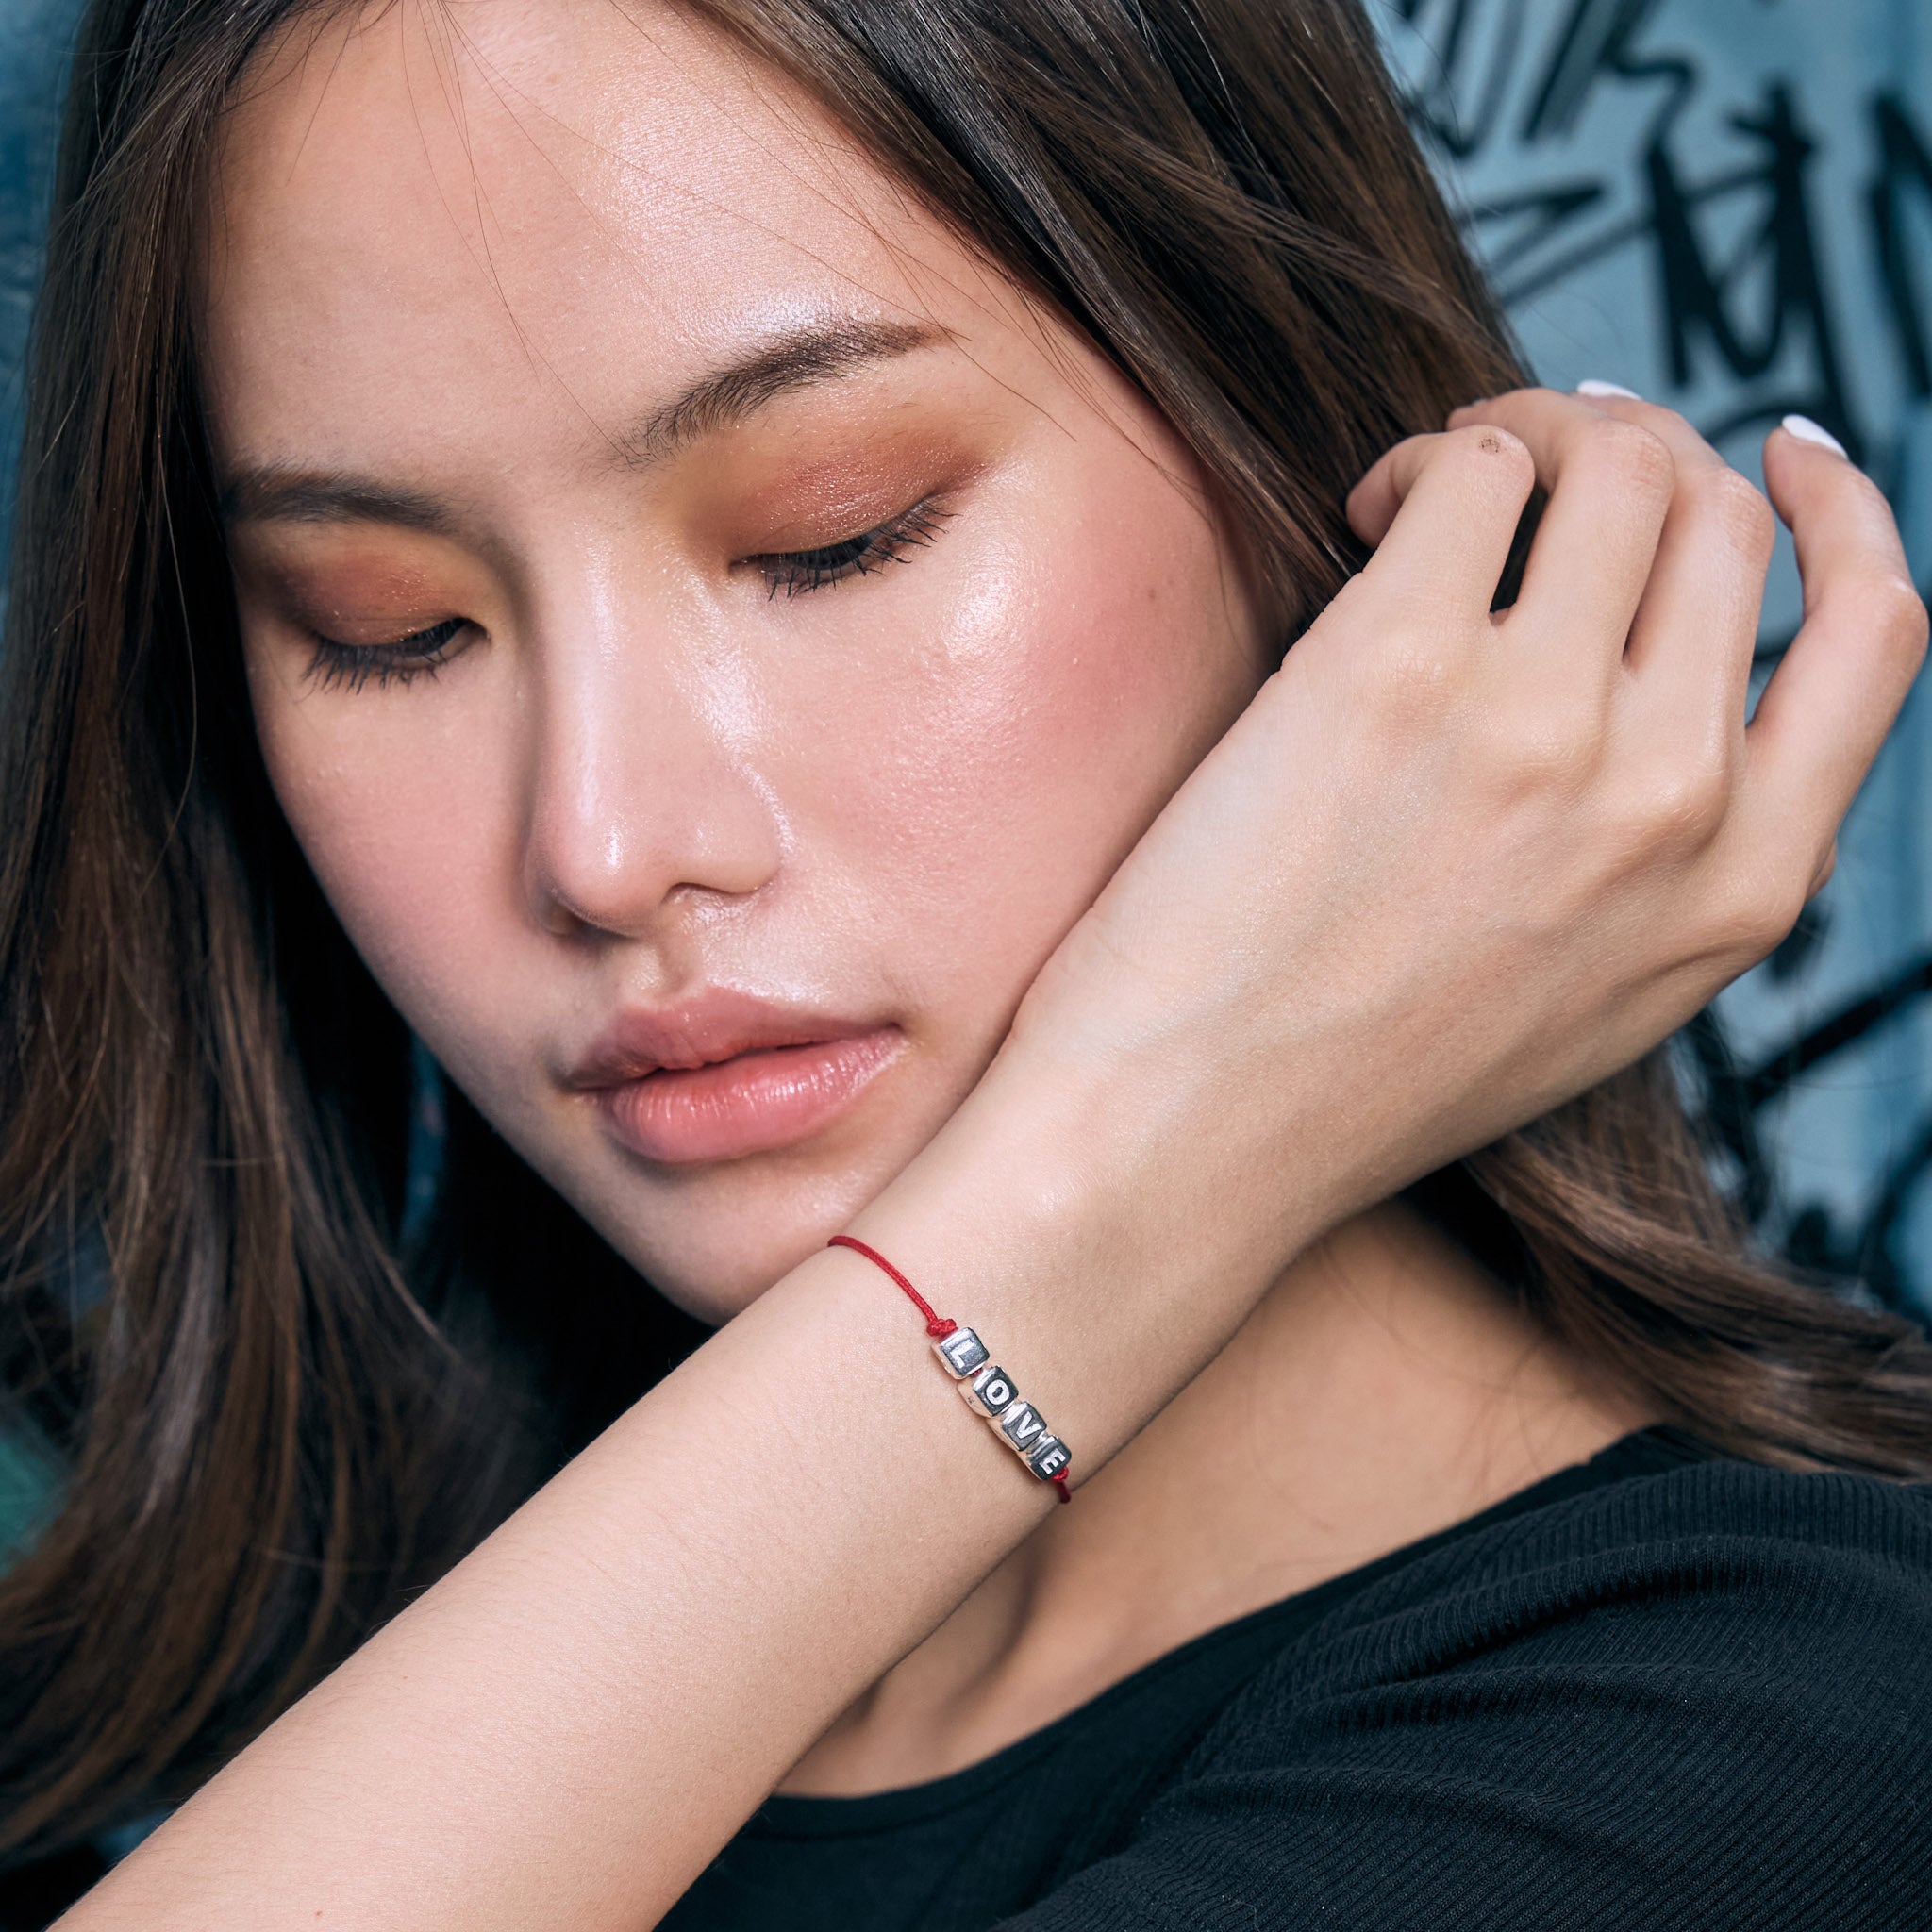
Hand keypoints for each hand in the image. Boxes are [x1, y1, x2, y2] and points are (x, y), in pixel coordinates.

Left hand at [1010, 387, 1925, 1240]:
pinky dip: (1430, 461)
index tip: (1776, 451)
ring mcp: (1541, 723)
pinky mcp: (1394, 669)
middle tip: (1539, 461)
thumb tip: (1679, 690)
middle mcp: (1671, 796)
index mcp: (1745, 888)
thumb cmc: (1356, 1076)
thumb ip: (1682, 865)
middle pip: (1721, 520)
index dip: (1839, 511)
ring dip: (1531, 434)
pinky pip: (1471, 470)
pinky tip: (1369, 514)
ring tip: (1436, 484)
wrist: (1191, 1135)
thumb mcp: (1598, 1003)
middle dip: (1642, 451)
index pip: (1880, 632)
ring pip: (1614, 463)